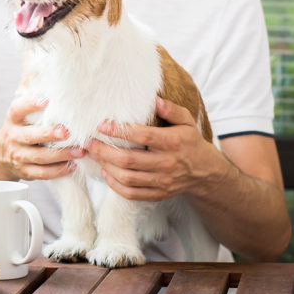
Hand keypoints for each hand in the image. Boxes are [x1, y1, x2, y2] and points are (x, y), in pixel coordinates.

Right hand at [0, 96, 84, 180]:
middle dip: (48, 134)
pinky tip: (72, 165)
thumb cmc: (19, 127)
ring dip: (60, 155)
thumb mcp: (20, 111)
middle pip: (30, 136)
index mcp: (13, 118)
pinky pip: (41, 173)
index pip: (18, 109)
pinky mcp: (25, 171)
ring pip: (39, 157)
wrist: (0, 156)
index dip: (30, 104)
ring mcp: (19, 156)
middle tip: (66, 132)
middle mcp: (14, 137)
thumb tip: (35, 60)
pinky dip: (57, 171)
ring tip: (79, 151)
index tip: (46, 100)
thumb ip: (29, 90)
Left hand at [87, 97, 227, 201]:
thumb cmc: (190, 142)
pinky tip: (106, 172)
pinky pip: (132, 193)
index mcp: (173, 142)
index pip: (142, 136)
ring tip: (93, 155)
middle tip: (88, 142)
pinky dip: (115, 185)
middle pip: (129, 160)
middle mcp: (167, 163)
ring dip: (106, 166)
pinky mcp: (158, 194)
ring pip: (128, 177)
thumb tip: (154, 99)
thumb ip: (171, 109)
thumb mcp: (186, 121)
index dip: (120, 131)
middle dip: (104, 150)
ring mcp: (162, 181)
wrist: (205, 172)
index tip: (101, 125)